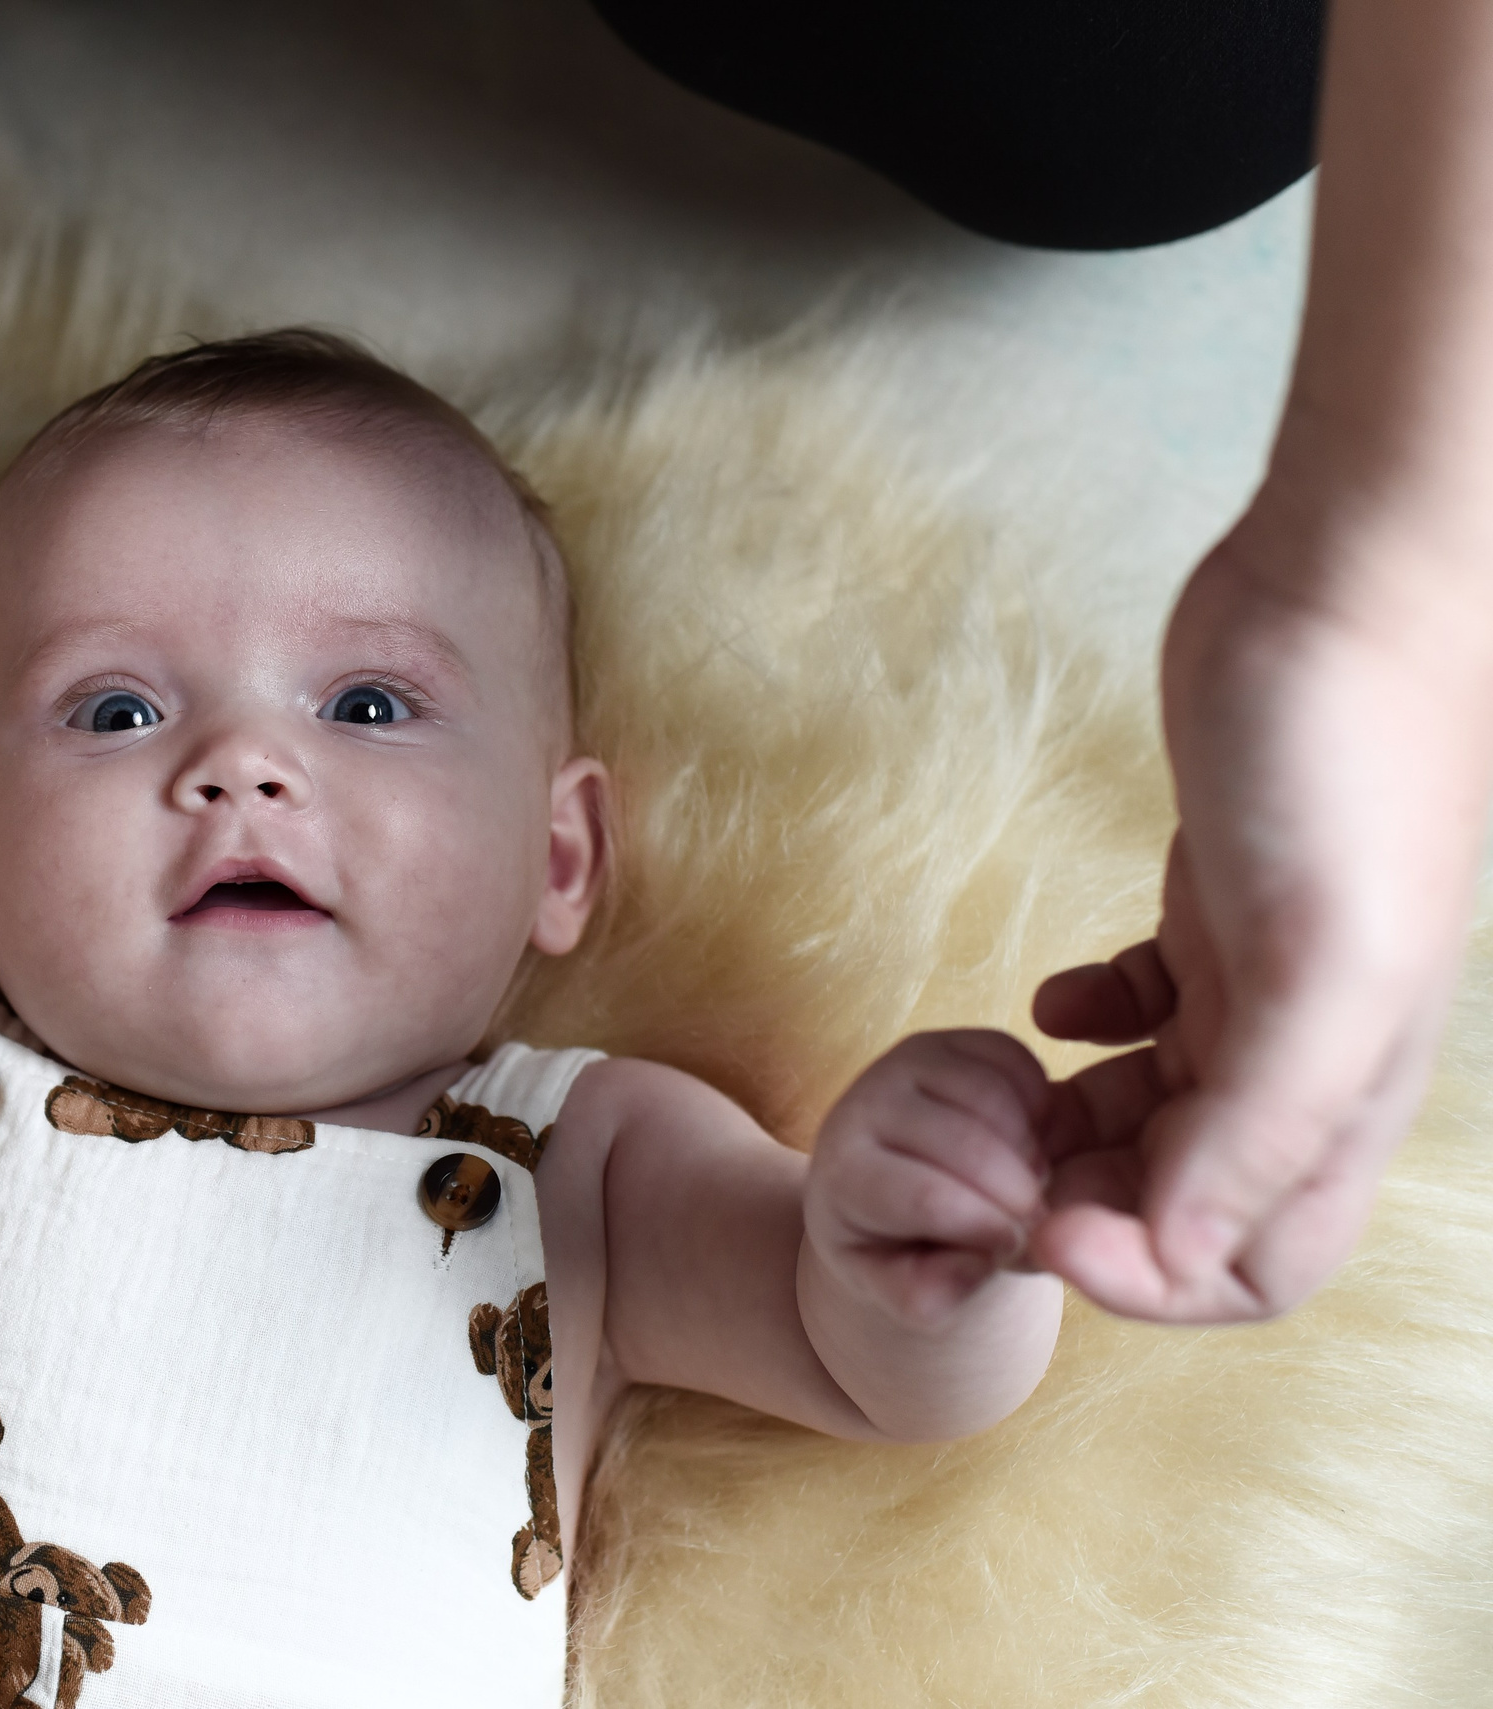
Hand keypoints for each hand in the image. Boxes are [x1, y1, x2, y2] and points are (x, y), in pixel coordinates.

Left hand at [805, 1031, 1057, 1328]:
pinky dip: (1037, 1102)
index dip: (989, 1230)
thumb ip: (928, 1294)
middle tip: (1033, 1218)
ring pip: (991, 1094)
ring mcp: (904, 1064)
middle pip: (966, 1143)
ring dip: (1031, 1146)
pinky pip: (1011, 1057)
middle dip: (1019, 1191)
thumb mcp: (900, 1289)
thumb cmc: (893, 1247)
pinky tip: (1030, 1140)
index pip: (928, 1197)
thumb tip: (974, 1265)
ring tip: (1029, 1183)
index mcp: (846, 1174)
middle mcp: (864, 1106)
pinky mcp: (948, 1042)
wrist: (883, 1190)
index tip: (1011, 1248)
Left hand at [1030, 529, 1492, 1322]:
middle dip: (1087, 1210)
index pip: (1258, 1269)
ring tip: (994, 1105)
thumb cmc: (1344, 767)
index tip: (1041, 1227)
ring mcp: (1257, 981)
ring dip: (1071, 1132)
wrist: (1339, 593)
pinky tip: (1043, 1003)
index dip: (1149, 1280)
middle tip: (982, 1176)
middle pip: (1190, 1204)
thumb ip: (1261, 1122)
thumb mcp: (1315, 966)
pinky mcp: (1208, 908)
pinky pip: (1144, 1014)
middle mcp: (1306, 1056)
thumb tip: (1184, 1255)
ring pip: (1155, 1115)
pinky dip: (1086, 1031)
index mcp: (1346, 1094)